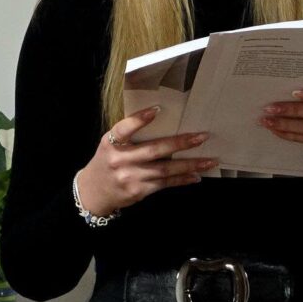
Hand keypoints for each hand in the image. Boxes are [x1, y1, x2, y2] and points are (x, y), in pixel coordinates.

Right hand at [76, 106, 216, 216]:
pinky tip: (195, 175)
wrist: (94, 192)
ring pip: (165, 169)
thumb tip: (161, 121)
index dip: (139, 119)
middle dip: (180, 143)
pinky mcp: (139, 191)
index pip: (124, 129)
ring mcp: (130, 177)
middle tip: (201, 137)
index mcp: (111, 143)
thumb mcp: (110, 144)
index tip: (157, 110)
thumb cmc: (107, 162)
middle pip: (153, 150)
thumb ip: (128, 135)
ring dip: (189, 164)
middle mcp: (120, 160)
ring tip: (209, 160)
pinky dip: (181, 179)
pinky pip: (165, 183)